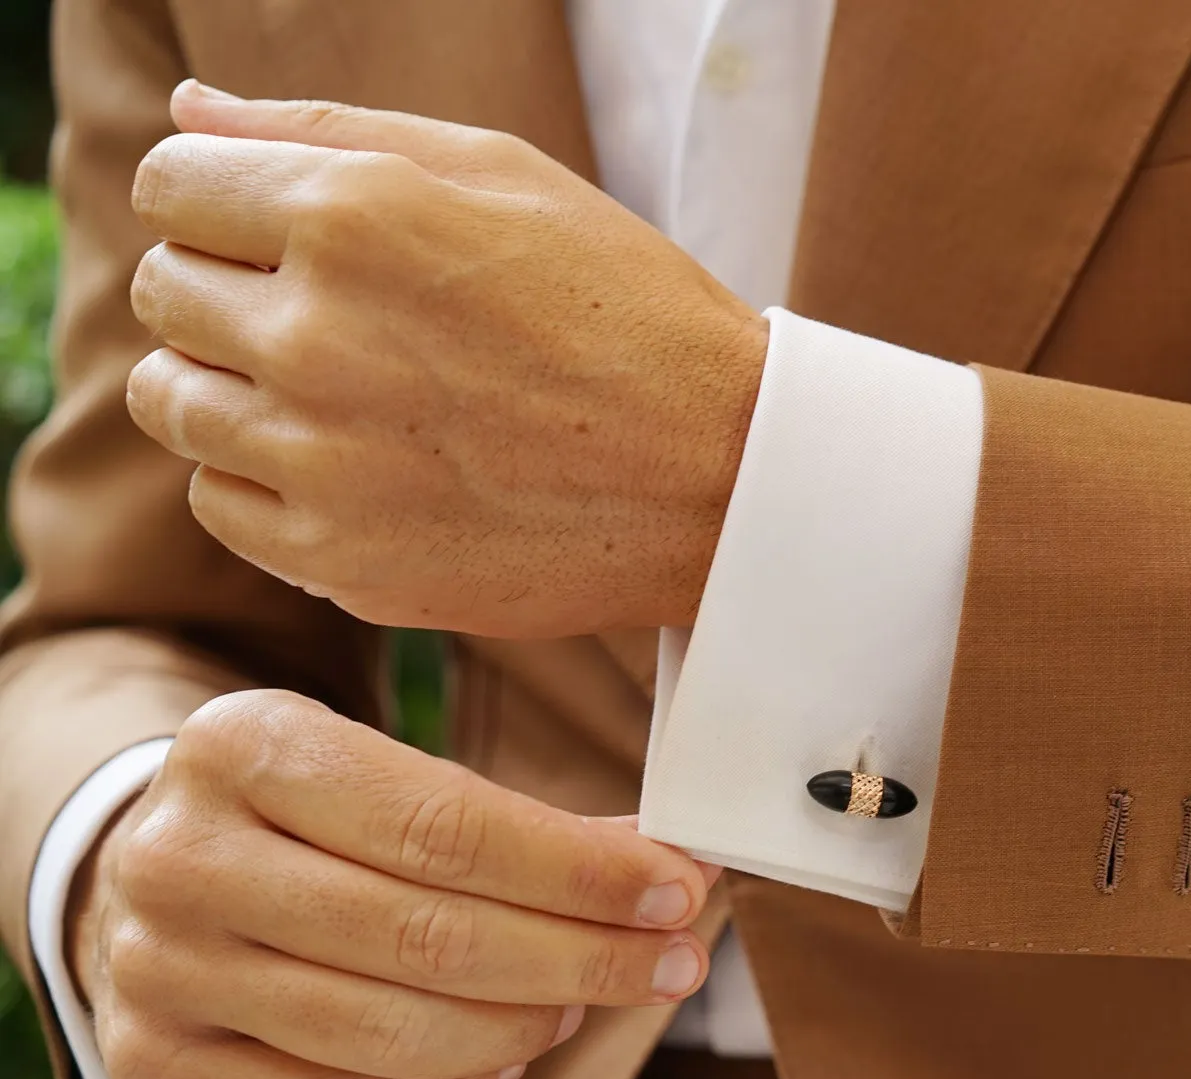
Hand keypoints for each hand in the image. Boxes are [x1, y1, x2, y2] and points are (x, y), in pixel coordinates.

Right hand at [67, 690, 716, 1078]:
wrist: (145, 875)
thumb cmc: (302, 820)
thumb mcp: (382, 774)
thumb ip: (517, 822)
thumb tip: (670, 869)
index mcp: (242, 745)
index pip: (444, 824)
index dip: (578, 870)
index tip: (678, 890)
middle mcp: (182, 856)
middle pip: (426, 933)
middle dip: (581, 955)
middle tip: (673, 962)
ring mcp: (158, 968)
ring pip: (386, 1028)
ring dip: (522, 1024)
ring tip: (587, 1004)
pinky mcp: (154, 1065)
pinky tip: (506, 1061)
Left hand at [124, 80, 768, 638]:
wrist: (725, 478)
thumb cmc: (626, 310)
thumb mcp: (504, 176)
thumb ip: (329, 130)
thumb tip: (188, 107)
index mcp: (353, 215)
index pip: (171, 182)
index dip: (220, 197)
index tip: (281, 229)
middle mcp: (317, 336)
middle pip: (165, 291)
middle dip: (227, 285)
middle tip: (332, 312)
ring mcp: (322, 460)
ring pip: (173, 400)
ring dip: (233, 382)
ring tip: (340, 389)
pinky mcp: (340, 560)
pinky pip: (221, 501)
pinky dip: (266, 478)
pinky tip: (355, 463)